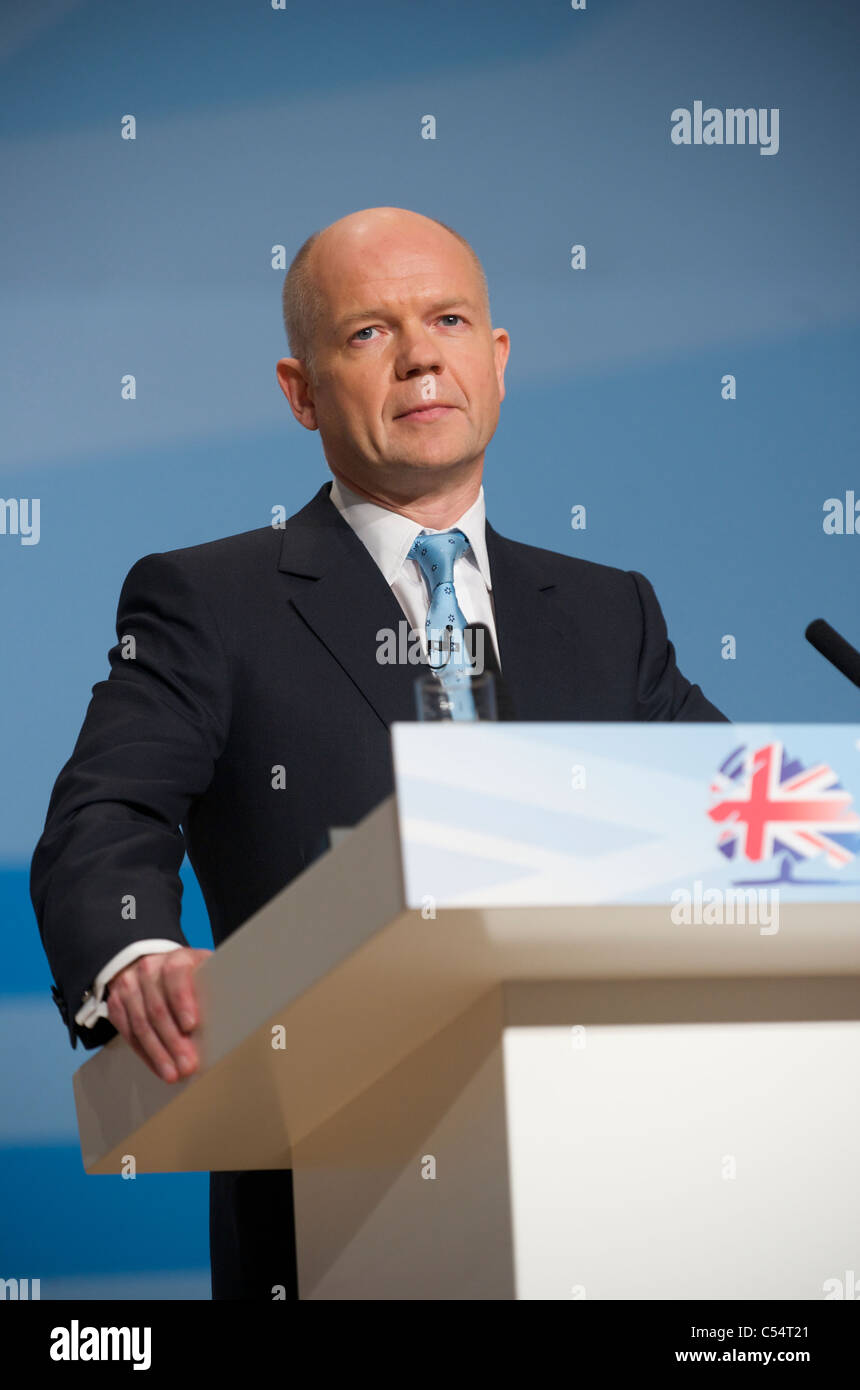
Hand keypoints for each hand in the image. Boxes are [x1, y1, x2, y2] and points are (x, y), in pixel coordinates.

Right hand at [105, 947, 211, 1083]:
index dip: (183, 1001)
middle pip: (158, 1008)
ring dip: (158, 1053)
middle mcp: (148, 969)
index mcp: (176, 958)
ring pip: (141, 1024)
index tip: (192, 1025)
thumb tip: (239, 1012)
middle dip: (173, 1041)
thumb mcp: (204, 972)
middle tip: (187, 1064)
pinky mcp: (116, 1004)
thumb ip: (215, 987)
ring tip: (172, 1073)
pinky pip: (128, 1033)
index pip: (176, 976)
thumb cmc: (189, 976)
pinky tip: (157, 1066)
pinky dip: (144, 1053)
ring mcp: (129, 986)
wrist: (153, 966)